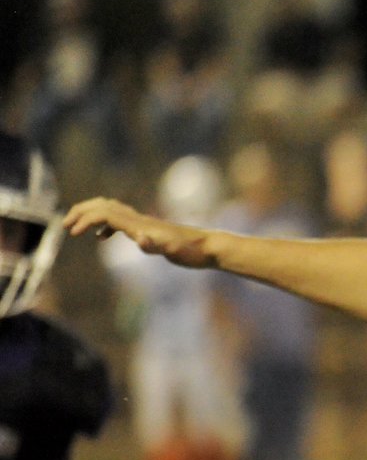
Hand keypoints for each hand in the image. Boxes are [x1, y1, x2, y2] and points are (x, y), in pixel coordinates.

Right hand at [64, 198, 209, 267]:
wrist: (209, 248)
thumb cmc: (192, 252)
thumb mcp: (174, 252)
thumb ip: (155, 246)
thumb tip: (140, 239)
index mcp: (140, 225)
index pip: (105, 214)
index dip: (85, 220)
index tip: (71, 232)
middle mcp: (140, 220)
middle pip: (103, 207)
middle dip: (82, 213)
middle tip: (64, 225)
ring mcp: (144, 223)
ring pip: (110, 211)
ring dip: (90, 216)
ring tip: (76, 228)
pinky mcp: (148, 230)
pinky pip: (120, 221)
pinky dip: (104, 225)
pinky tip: (102, 238)